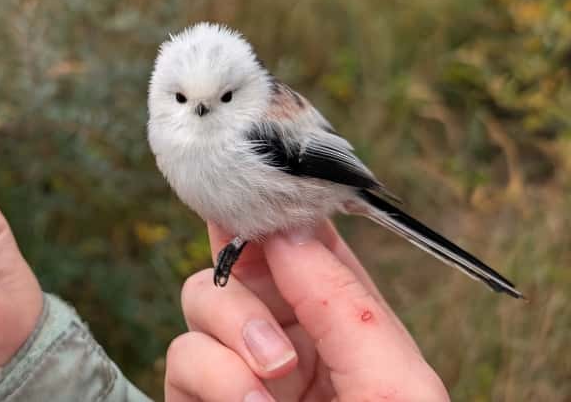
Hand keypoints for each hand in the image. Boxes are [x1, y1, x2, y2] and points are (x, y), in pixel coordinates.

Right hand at [165, 220, 448, 400]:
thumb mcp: (392, 383)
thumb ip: (342, 301)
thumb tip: (289, 224)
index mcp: (343, 323)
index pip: (301, 244)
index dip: (273, 212)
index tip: (251, 192)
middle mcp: (287, 338)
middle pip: (236, 264)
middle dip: (248, 293)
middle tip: (280, 350)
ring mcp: (238, 372)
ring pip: (197, 305)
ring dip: (231, 344)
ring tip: (270, 396)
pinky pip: (180, 357)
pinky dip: (212, 380)